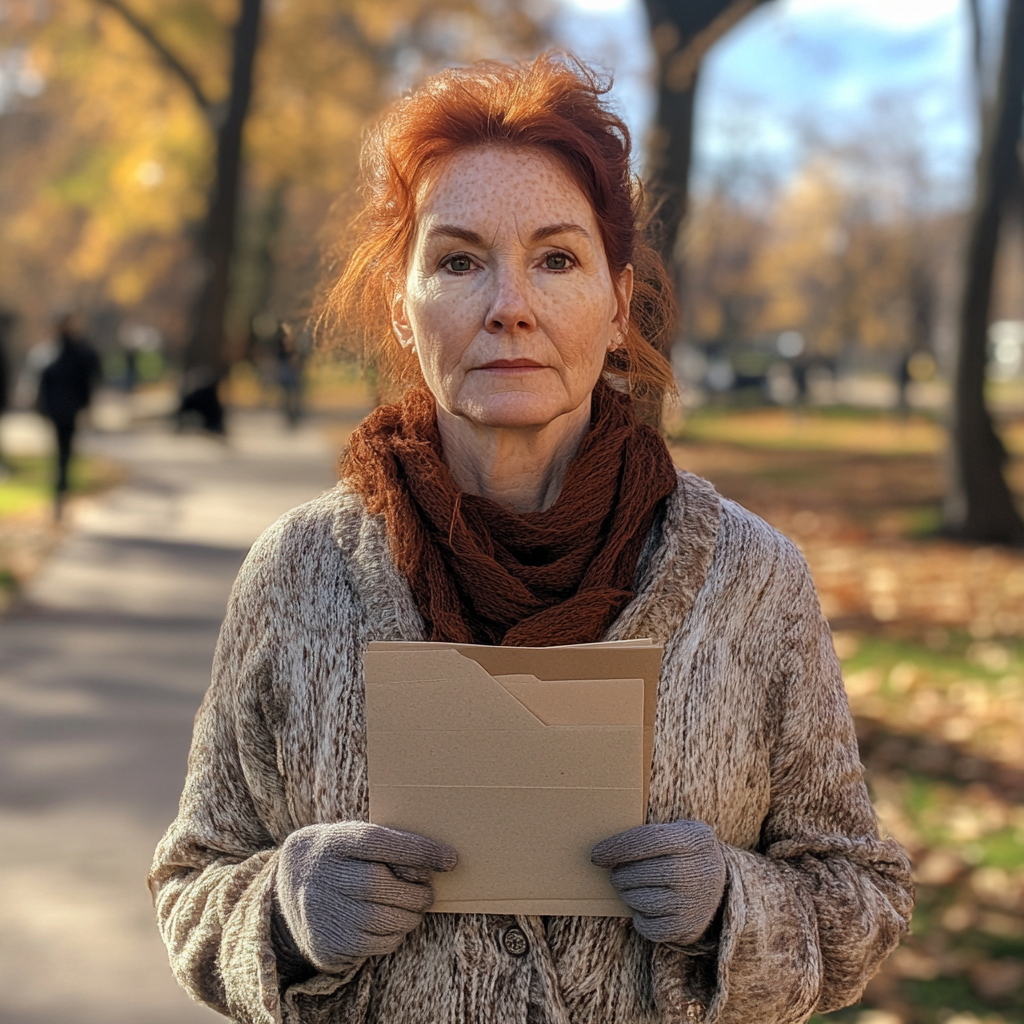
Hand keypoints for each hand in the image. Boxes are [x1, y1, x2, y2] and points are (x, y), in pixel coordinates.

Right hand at [274, 821, 457, 971]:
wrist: (288, 885)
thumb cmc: (339, 856)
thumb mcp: (351, 836)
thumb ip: (384, 842)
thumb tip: (435, 857)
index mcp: (335, 842)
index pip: (380, 842)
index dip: (418, 850)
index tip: (451, 859)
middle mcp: (325, 877)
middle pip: (381, 884)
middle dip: (416, 892)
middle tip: (429, 892)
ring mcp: (323, 913)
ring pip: (381, 918)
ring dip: (410, 916)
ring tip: (415, 909)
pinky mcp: (327, 944)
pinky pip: (374, 944)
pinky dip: (394, 936)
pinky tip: (395, 925)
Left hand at [591, 820, 725, 944]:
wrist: (723, 884)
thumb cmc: (686, 852)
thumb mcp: (680, 830)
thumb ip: (652, 832)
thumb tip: (607, 846)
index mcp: (694, 840)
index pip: (648, 841)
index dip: (617, 847)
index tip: (596, 855)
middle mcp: (699, 871)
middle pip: (642, 873)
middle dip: (620, 874)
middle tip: (616, 875)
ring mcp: (697, 902)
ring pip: (644, 901)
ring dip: (628, 895)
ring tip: (630, 889)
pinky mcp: (690, 927)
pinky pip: (651, 928)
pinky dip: (640, 919)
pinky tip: (644, 908)